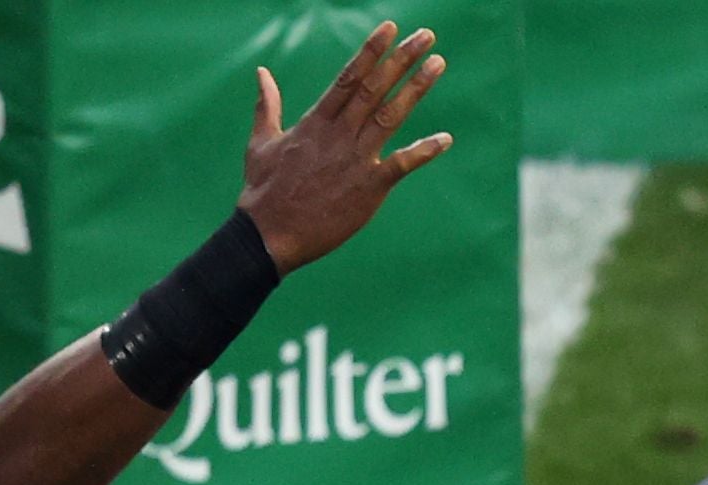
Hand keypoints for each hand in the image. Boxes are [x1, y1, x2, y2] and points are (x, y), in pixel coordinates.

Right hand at [239, 23, 451, 270]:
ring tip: (438, 65)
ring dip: (416, 89)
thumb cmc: (265, 190)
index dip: (371, 51)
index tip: (389, 28)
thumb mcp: (261, 141)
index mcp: (315, 120)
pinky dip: (423, 152)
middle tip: (426, 36)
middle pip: (374, 87)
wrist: (269, 233)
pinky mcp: (369, 188)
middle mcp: (338, 134)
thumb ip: (267, 105)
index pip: (348, 77)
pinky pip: (401, 166)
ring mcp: (355, 159)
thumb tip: (262, 74)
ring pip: (391, 116)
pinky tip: (445, 139)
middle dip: (401, 59)